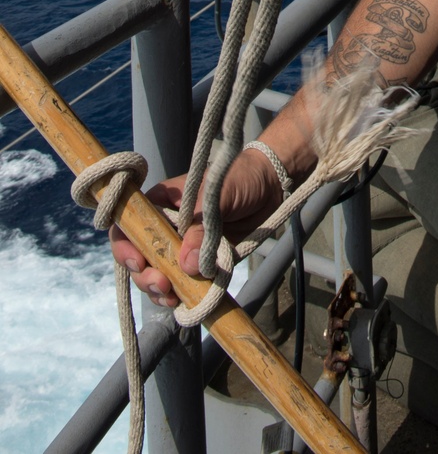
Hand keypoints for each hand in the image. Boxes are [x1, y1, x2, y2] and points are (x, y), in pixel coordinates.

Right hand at [109, 149, 283, 306]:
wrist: (271, 186)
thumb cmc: (239, 177)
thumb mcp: (217, 194)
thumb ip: (201, 227)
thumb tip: (186, 265)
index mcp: (161, 203)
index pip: (129, 225)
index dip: (125, 246)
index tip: (139, 262)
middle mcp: (165, 227)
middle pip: (138, 256)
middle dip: (145, 275)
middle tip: (162, 284)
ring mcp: (181, 247)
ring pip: (156, 274)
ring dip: (159, 291)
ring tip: (172, 296)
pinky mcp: (199, 263)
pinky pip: (182, 284)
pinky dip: (180, 295)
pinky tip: (184, 301)